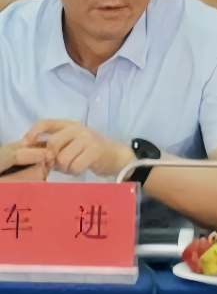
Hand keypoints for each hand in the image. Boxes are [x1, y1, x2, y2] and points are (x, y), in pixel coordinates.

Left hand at [15, 120, 132, 177]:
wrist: (115, 155)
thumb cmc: (87, 151)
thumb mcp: (69, 142)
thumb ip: (52, 144)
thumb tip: (30, 153)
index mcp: (68, 124)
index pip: (45, 123)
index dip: (32, 133)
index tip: (24, 145)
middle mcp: (77, 128)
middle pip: (52, 144)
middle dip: (52, 158)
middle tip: (57, 164)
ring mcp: (87, 138)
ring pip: (62, 157)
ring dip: (64, 167)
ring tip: (72, 166)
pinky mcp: (95, 151)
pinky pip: (74, 166)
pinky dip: (74, 171)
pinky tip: (80, 168)